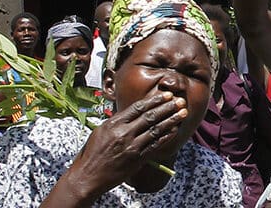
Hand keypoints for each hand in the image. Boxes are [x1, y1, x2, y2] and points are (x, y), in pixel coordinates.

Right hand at [64, 92, 188, 194]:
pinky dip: (167, 136)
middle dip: (167, 107)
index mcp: (113, 123)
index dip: (154, 100)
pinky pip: (155, 145)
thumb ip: (117, 122)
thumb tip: (131, 113)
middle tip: (180, 100)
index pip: (138, 107)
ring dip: (171, 120)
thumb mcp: (101, 131)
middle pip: (150, 116)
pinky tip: (175, 130)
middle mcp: (123, 133)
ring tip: (183, 113)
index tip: (166, 94)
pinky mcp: (136, 159)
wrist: (88, 175)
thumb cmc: (92, 153)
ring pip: (156, 129)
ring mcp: (131, 146)